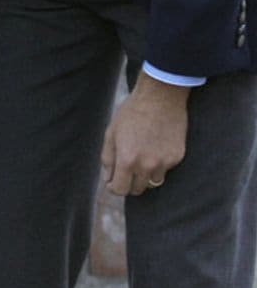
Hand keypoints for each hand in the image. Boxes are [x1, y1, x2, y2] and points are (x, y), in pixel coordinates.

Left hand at [101, 71, 188, 194]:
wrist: (161, 97)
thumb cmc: (132, 113)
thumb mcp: (111, 134)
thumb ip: (108, 159)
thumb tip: (108, 179)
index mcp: (127, 160)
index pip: (120, 190)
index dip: (114, 188)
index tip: (112, 182)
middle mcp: (147, 166)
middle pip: (137, 189)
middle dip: (129, 183)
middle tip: (125, 171)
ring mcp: (165, 163)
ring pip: (153, 182)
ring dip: (145, 176)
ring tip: (141, 159)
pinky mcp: (177, 157)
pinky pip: (166, 169)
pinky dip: (159, 165)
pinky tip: (155, 147)